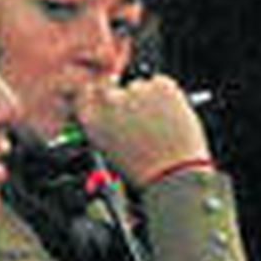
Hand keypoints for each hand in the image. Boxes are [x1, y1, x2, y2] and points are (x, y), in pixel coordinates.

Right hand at [73, 76, 211, 189]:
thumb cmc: (143, 172)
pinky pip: (162, 84)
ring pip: (140, 86)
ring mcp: (136, 91)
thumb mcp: (109, 151)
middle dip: (125, 99)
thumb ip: (104, 126)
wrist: (174, 176)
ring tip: (160, 126)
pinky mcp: (161, 86)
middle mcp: (110, 101)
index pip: (86, 94)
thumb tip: (110, 113)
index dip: (99, 98)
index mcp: (92, 119)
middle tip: (141, 117)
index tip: (111, 104)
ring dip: (148, 99)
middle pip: (113, 88)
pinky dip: (167, 97)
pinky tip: (171, 119)